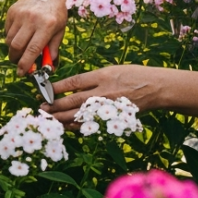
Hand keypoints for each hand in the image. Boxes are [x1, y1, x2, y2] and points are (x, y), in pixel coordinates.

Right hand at [5, 0, 67, 75]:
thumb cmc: (56, 13)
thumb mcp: (60, 30)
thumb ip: (53, 48)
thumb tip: (49, 66)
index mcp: (47, 25)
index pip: (33, 49)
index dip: (26, 64)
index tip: (22, 73)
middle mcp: (32, 19)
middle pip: (17, 46)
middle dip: (15, 58)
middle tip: (18, 63)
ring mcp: (20, 14)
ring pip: (10, 39)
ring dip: (13, 49)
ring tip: (20, 49)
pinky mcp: (12, 11)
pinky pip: (7, 31)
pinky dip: (11, 37)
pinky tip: (20, 34)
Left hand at [40, 64, 163, 127]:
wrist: (156, 88)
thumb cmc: (134, 76)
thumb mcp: (112, 70)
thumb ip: (93, 79)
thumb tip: (72, 88)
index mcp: (102, 76)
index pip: (74, 82)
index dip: (57, 88)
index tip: (44, 91)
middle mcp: (103, 91)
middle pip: (73, 100)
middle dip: (55, 105)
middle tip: (41, 109)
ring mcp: (108, 106)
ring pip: (80, 114)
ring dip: (62, 118)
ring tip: (49, 119)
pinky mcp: (113, 117)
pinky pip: (92, 124)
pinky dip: (78, 126)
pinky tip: (67, 127)